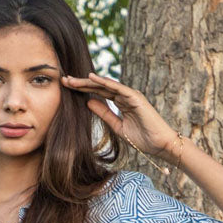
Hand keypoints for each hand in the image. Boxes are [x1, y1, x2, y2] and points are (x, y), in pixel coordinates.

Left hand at [61, 70, 181, 160]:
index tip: (66, 88)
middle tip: (64, 80)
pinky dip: (105, 82)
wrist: (159, 144)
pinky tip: (92, 78)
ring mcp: (129, 95)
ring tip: (72, 79)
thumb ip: (104, 114)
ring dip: (88, 81)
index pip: (98, 93)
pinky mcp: (135, 97)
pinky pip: (117, 88)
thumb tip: (88, 103)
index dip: (82, 90)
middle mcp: (124, 95)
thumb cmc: (142, 138)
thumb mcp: (117, 126)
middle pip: (99, 87)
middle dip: (81, 83)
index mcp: (120, 102)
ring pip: (106, 85)